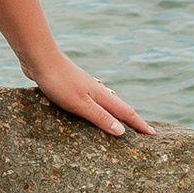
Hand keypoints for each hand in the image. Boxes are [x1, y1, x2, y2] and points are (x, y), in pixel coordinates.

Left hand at [30, 55, 152, 137]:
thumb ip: (100, 117)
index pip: (126, 112)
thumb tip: (122, 131)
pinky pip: (90, 100)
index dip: (139, 124)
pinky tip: (91, 109)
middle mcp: (96, 90)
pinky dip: (98, 108)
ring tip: (120, 123)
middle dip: (131, 119)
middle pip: (119, 107)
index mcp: (101, 95)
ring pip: (105, 102)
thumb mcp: (80, 104)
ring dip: (114, 113)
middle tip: (141, 131)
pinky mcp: (72, 86)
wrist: (40, 58)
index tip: (153, 134)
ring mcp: (84, 87)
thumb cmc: (59, 82)